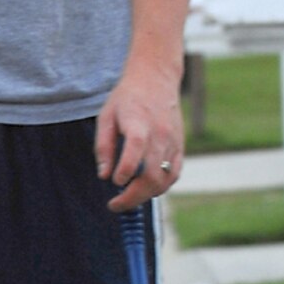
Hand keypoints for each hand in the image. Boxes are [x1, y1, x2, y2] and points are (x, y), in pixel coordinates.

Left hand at [94, 57, 182, 211]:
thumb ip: (104, 147)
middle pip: (152, 173)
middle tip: (115, 205)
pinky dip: (161, 186)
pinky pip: (175, 174)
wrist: (156, 79)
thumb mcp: (106, 116)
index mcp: (139, 123)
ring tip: (128, 198)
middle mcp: (160, 134)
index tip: (115, 183)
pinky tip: (146, 189)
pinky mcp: (180, 146)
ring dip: (146, 195)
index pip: (136, 150)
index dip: (126, 170)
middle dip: (133, 195)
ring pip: (165, 179)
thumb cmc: (127, 98)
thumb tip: (104, 175)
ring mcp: (173, 142)